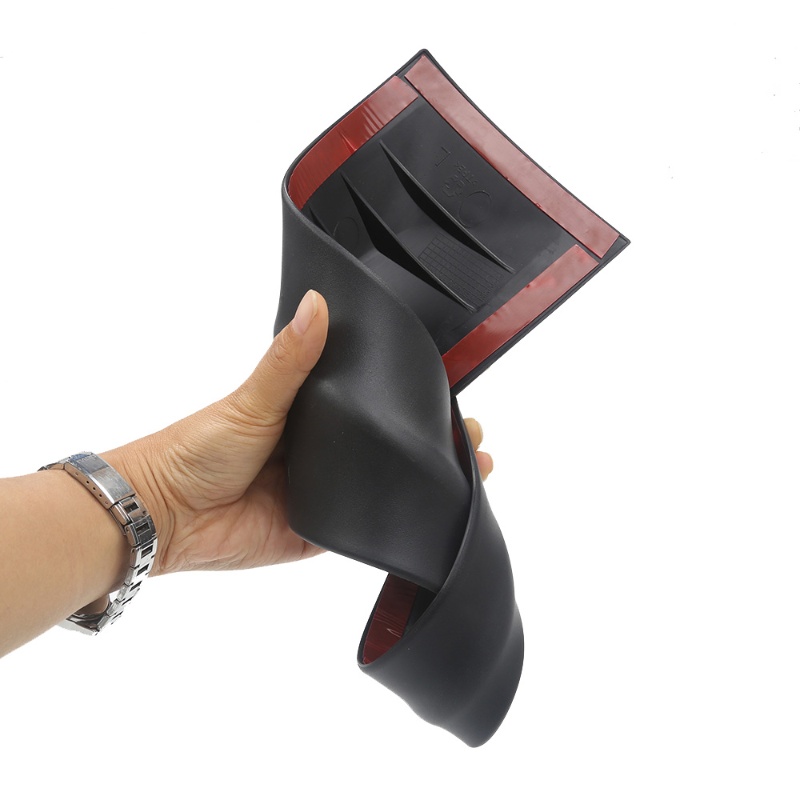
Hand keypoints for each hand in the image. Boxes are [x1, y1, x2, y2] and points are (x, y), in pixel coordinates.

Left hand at [105, 290, 493, 577]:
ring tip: (472, 470)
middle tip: (473, 435)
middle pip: (386, 444)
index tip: (453, 389)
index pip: (370, 400)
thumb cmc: (200, 447)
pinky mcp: (321, 530)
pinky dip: (396, 521)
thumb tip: (317, 303)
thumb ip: (290, 360)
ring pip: (384, 484)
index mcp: (310, 413)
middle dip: (432, 441)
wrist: (167, 516)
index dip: (409, 397)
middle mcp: (323, 450)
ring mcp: (325, 491)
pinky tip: (434, 513)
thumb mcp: (252, 398)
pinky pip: (364, 527)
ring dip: (424, 480)